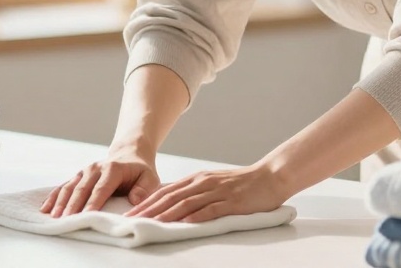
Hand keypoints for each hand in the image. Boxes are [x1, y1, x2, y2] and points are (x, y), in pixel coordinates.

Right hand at [40, 151, 159, 217]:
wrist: (129, 154)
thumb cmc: (140, 171)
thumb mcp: (149, 178)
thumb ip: (144, 189)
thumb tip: (135, 200)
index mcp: (113, 169)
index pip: (101, 189)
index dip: (93, 203)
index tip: (86, 216)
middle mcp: (95, 168)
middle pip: (82, 189)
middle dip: (73, 206)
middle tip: (65, 221)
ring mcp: (84, 171)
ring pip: (70, 187)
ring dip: (61, 202)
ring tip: (54, 217)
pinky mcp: (78, 176)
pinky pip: (63, 187)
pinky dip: (54, 197)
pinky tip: (45, 208)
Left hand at [124, 163, 289, 222]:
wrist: (269, 176)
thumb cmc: (241, 183)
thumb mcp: (213, 183)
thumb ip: (194, 191)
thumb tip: (172, 203)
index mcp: (197, 179)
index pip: (166, 190)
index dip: (147, 202)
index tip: (131, 213)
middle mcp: (203, 183)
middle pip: (171, 197)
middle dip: (150, 209)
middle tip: (132, 220)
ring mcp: (217, 191)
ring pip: (187, 203)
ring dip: (167, 214)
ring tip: (152, 223)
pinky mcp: (231, 201)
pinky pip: (211, 209)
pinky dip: (197, 216)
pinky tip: (186, 223)